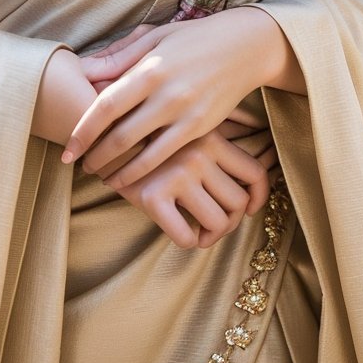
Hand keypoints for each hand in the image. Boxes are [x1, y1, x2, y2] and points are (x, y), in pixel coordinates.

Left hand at [64, 8, 276, 184]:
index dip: (82, 132)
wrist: (244, 47)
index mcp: (150, 69)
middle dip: (96, 156)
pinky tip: (133, 176)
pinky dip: (146, 171)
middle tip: (79, 166)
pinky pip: (167, 156)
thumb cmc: (192, 38)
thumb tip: (82, 70)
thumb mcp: (154, 37)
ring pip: (144, 155)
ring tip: (103, 176)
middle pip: (120, 136)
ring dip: (119, 171)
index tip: (67, 150)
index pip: (106, 106)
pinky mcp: (201, 129)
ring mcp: (186, 115)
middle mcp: (167, 95)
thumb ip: (118, 57)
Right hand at [101, 129, 275, 249]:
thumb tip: (251, 139)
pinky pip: (186, 237)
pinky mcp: (151, 196)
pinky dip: (189, 241)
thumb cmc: (153, 130)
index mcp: (210, 136)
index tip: (250, 208)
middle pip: (238, 204)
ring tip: (199, 229)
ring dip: (211, 234)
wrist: (103, 131)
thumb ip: (218, 130)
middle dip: (230, 220)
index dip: (258, 197)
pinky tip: (180, 230)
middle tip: (215, 220)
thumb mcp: (189, 121)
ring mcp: (175, 175)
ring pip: (217, 223)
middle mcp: (197, 154)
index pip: (255, 173)